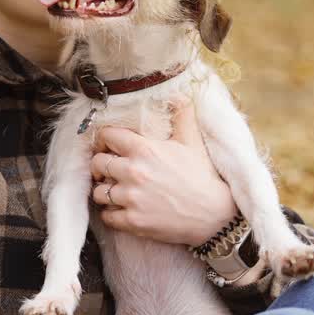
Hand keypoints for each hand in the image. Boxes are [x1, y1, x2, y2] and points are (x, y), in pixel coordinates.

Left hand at [89, 96, 236, 246]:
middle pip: (97, 163)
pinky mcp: (133, 221)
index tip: (111, 146)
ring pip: (98, 191)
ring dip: (105, 190)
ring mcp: (131, 198)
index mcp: (144, 150)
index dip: (106, 140)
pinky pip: (106, 216)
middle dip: (102, 165)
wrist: (216, 215)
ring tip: (117, 191)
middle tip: (111, 170)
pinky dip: (111, 214)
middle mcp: (133, 172)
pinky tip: (123, 210)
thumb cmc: (203, 176)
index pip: (107, 136)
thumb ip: (182, 115)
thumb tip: (179, 93)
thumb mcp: (192, 142)